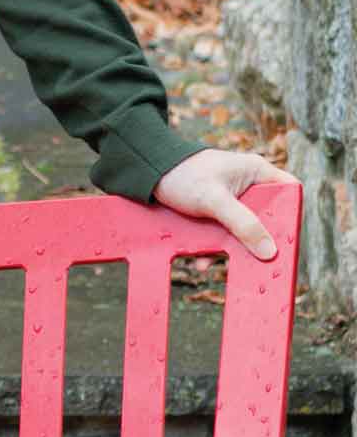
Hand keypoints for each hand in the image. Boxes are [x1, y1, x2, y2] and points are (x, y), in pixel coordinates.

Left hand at [152, 148, 297, 261]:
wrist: (145, 173)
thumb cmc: (181, 175)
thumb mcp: (214, 200)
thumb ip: (243, 224)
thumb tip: (270, 251)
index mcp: (257, 172)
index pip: (289, 192)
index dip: (291, 215)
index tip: (287, 240)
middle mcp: (248, 185)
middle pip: (267, 218)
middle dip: (258, 241)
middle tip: (255, 263)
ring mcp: (232, 200)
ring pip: (244, 230)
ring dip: (232, 250)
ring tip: (215, 264)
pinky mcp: (216, 212)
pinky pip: (223, 234)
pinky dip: (214, 248)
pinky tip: (201, 262)